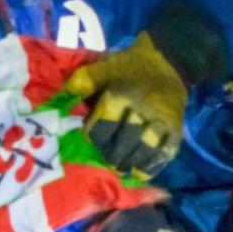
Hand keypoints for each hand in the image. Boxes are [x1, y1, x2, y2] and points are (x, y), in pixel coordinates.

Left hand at [66, 32, 186, 178]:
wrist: (168, 59)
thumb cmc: (128, 66)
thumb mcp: (102, 68)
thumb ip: (80, 84)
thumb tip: (57, 103)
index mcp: (119, 97)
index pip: (102, 128)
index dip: (93, 140)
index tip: (89, 144)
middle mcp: (141, 111)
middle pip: (124, 143)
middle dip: (112, 157)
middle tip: (106, 162)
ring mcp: (160, 121)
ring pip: (145, 150)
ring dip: (131, 163)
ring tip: (122, 169)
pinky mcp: (175, 128)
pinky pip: (166, 152)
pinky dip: (152, 166)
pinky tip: (140, 172)